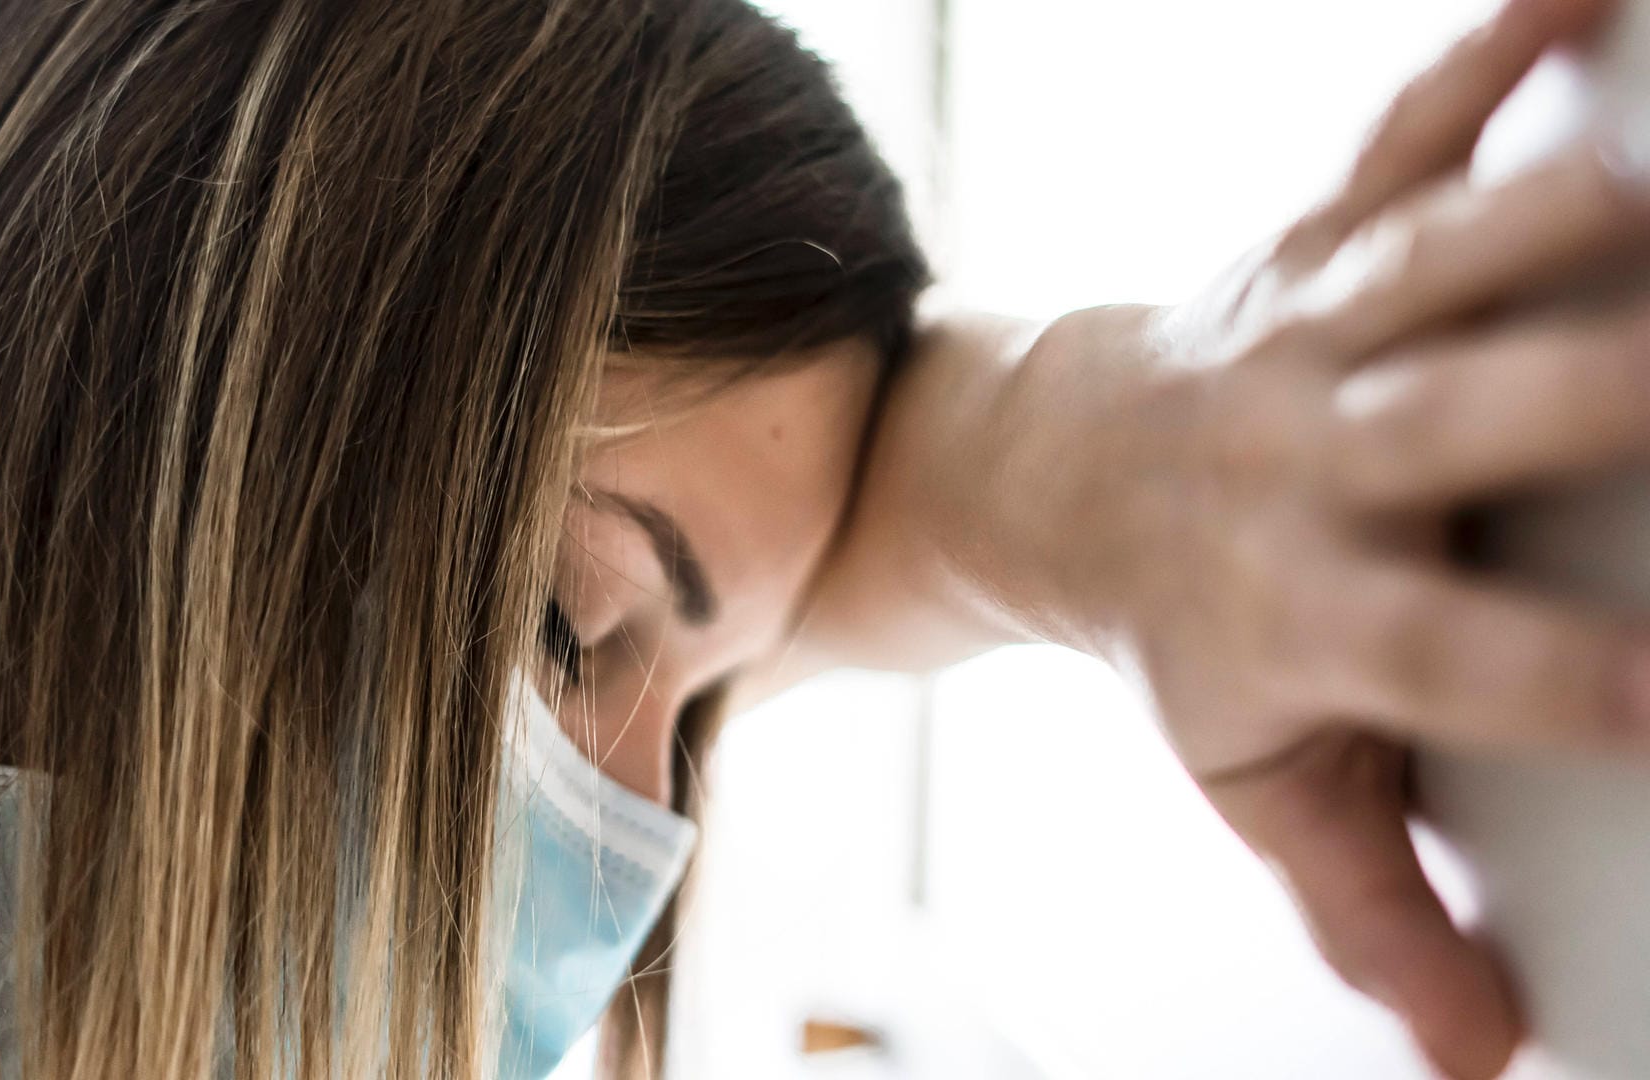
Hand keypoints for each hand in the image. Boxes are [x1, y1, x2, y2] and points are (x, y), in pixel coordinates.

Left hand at [997, 0, 1649, 1073]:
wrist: (1043, 479)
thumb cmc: (1175, 635)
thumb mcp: (1256, 782)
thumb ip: (1372, 913)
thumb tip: (1485, 1061)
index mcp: (1300, 605)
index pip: (1440, 657)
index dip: (1558, 682)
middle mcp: (1305, 455)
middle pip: (1453, 418)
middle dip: (1594, 402)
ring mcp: (1308, 326)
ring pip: (1441, 256)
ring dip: (1562, 219)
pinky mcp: (1310, 232)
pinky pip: (1399, 124)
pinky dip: (1487, 51)